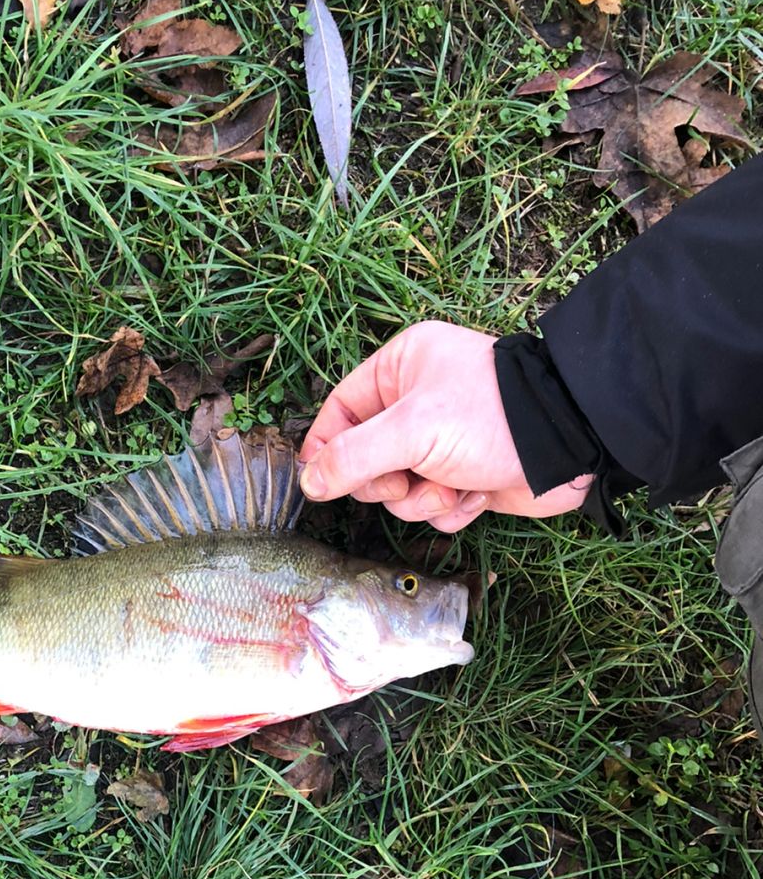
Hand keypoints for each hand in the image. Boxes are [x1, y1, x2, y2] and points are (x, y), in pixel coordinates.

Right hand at [299, 322, 592, 532]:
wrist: (568, 447)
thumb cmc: (492, 418)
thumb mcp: (412, 430)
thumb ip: (353, 457)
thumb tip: (309, 481)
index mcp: (401, 368)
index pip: (339, 411)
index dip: (327, 449)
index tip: (320, 482)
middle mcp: (417, 403)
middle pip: (364, 460)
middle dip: (387, 482)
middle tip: (408, 478)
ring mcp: (441, 443)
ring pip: (399, 491)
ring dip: (423, 500)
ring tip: (453, 487)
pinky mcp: (463, 477)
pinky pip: (432, 507)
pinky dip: (450, 510)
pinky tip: (476, 494)